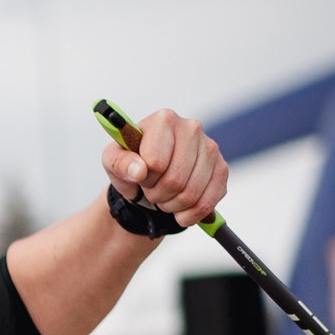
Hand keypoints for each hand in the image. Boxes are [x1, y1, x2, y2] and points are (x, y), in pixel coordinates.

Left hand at [101, 109, 227, 227]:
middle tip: (150, 190)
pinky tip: (178, 210)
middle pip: (175, 180)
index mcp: (163, 120)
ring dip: (171, 206)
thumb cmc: (130, 163)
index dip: (144, 178)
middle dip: (157, 195)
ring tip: (162, 197)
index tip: (141, 176)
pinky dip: (189, 214)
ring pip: (191, 194)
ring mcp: (210, 148)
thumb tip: (139, 171)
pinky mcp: (221, 169)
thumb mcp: (112, 161)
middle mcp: (192, 128)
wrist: (148, 175)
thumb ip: (119, 163)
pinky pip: (207, 203)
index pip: (156, 162)